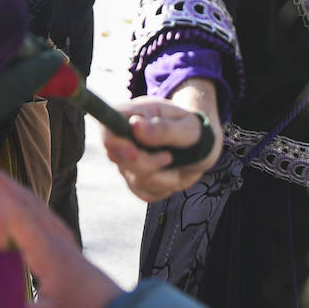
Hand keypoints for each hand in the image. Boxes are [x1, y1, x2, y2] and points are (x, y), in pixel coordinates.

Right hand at [0, 161, 121, 307]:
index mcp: (48, 254)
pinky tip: (20, 200)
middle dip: (3, 183)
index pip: (19, 218)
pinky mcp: (66, 243)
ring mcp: (63, 239)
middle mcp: (55, 239)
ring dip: (14, 188)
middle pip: (27, 203)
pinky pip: (43, 213)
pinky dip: (26, 200)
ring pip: (36, 205)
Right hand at [100, 87, 223, 203]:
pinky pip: (144, 192)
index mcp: (130, 115)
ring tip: (175, 162)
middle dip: (147, 164)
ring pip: (133, 178)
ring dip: (162, 176)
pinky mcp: (135, 181)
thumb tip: (135, 126)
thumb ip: (163, 128)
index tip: (135, 152)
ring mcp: (126, 162)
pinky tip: (172, 173)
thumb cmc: (194, 129)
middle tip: (169, 157)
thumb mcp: (187, 126)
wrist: (202, 147)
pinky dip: (163, 187)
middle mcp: (122, 138)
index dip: (115, 144)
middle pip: (117, 158)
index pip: (106, 130)